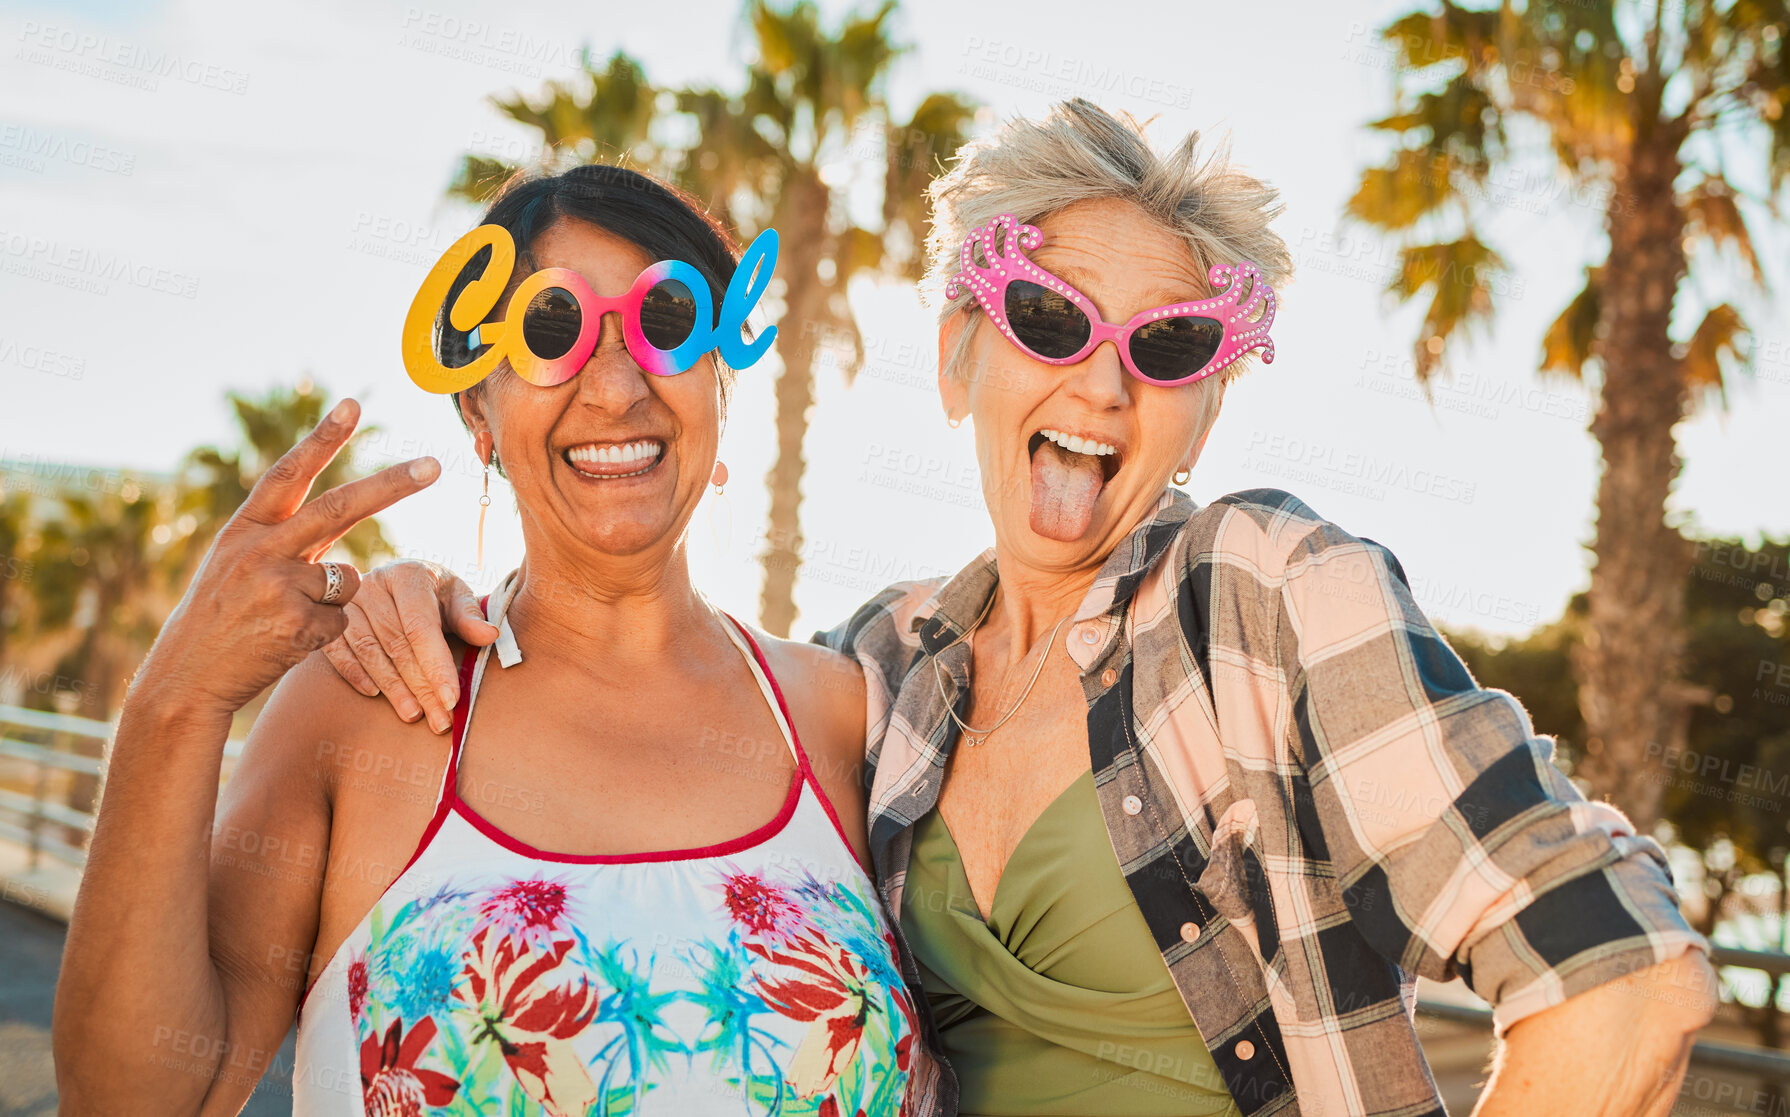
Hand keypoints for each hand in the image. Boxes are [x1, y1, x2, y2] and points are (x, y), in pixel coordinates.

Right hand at [131, 398, 438, 719]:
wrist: (187, 678)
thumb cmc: (220, 618)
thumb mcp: (235, 565)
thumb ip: (283, 538)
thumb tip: (343, 521)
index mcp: (244, 531)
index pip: (288, 475)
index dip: (321, 439)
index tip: (352, 404)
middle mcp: (261, 551)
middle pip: (339, 508)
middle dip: (392, 485)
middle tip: (434, 465)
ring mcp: (279, 587)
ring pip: (349, 579)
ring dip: (333, 600)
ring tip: (284, 618)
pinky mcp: (298, 625)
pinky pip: (344, 622)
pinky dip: (327, 632)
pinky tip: (287, 641)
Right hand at [320, 561, 495, 732]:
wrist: (398, 581)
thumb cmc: (433, 592)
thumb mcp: (456, 596)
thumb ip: (470, 617)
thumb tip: (491, 635)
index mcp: (409, 575)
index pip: (422, 628)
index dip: (437, 667)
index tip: (452, 700)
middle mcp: (375, 584)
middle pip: (398, 645)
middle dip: (421, 687)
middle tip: (440, 720)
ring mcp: (349, 602)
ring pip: (369, 652)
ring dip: (392, 688)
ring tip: (414, 714)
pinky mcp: (330, 617)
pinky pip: (337, 650)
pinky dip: (355, 674)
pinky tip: (375, 695)